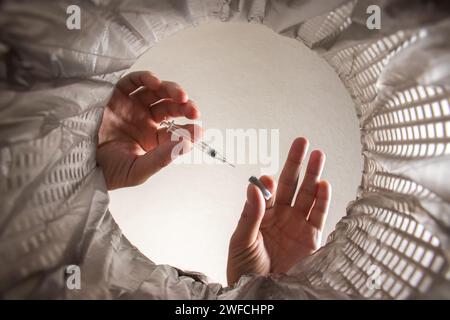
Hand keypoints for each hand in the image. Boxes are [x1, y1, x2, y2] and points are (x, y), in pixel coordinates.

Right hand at [97, 71, 200, 189]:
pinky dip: (146, 79)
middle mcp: (145, 120)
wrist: (74, 161)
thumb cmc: (106, 170)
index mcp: (153, 139)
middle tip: (193, 111)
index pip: (177, 130)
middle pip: (171, 108)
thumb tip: (187, 145)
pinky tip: (155, 83)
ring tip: (181, 97)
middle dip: (185, 107)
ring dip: (172, 91)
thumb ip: (161, 159)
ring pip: (158, 92)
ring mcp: (132, 105)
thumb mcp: (137, 170)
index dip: (189, 128)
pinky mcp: (117, 93)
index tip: (198, 129)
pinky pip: (135, 82)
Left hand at [227, 138, 330, 285]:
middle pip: (291, 184)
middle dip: (296, 163)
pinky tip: (323, 184)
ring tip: (318, 154)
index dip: (269, 182)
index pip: (268, 191)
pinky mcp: (311, 237)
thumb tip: (254, 187)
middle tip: (302, 142)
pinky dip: (322, 200)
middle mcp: (281, 215)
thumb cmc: (244, 267)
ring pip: (307, 194)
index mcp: (262, 213)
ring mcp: (297, 224)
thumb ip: (250, 214)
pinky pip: (318, 215)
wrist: (260, 291)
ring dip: (313, 174)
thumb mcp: (241, 240)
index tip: (269, 179)